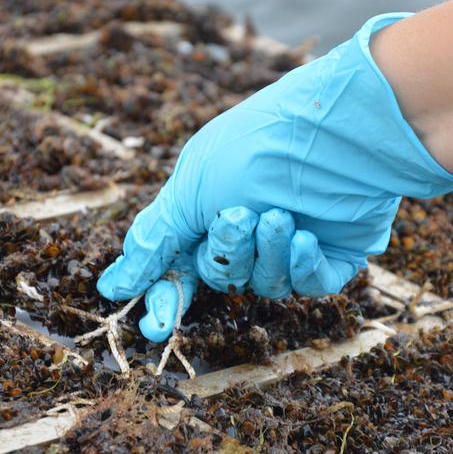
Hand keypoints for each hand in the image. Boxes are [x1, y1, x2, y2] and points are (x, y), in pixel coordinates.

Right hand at [97, 12, 452, 341]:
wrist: (339, 129)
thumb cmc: (259, 147)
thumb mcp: (193, 186)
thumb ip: (156, 238)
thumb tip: (112, 286)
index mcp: (211, 208)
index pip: (181, 266)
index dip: (168, 296)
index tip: (155, 324)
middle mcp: (251, 227)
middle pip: (223, 276)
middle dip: (227, 252)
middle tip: (239, 216)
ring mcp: (293, 241)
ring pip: (265, 283)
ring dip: (267, 253)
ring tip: (279, 214)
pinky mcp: (334, 252)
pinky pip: (308, 284)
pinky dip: (300, 264)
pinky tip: (304, 234)